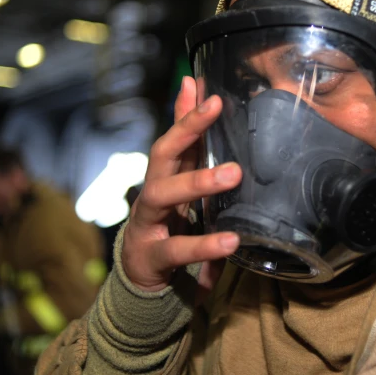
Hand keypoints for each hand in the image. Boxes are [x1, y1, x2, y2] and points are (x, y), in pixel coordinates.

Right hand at [122, 76, 241, 297]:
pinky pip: (176, 248)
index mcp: (166, 178)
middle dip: (186, 128)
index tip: (210, 90)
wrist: (142, 284)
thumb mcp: (184, 193)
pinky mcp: (151, 256)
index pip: (177, 138)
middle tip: (215, 108)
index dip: (190, 113)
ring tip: (233, 174)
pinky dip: (204, 245)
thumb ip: (193, 155)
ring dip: (197, 181)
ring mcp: (147, 223)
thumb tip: (200, 107)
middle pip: (162, 154)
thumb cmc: (169, 230)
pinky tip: (231, 241)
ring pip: (164, 194)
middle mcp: (153, 193)